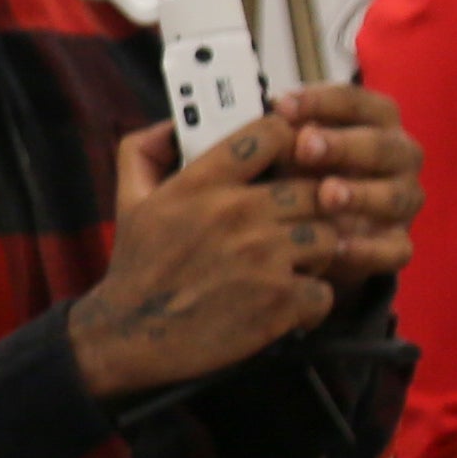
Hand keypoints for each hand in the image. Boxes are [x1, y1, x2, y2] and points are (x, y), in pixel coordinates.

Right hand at [70, 83, 413, 397]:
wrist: (130, 334)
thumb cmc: (136, 266)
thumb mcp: (128, 197)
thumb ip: (145, 149)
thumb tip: (174, 124)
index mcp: (202, 182)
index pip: (271, 134)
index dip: (291, 141)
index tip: (290, 157)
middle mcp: (236, 213)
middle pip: (314, 188)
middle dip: (311, 206)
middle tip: (296, 223)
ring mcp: (262, 258)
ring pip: (328, 237)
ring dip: (316, 253)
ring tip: (292, 265)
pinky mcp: (278, 301)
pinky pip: (324, 290)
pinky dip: (310, 302)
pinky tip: (286, 304)